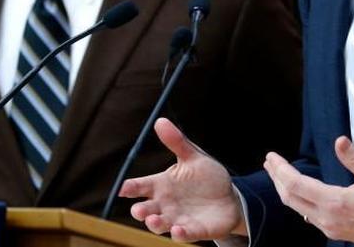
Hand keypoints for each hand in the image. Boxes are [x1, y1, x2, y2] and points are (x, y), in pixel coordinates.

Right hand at [119, 118, 246, 241]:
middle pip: (146, 209)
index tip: (125, 189)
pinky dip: (180, 233)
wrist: (229, 197)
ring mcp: (177, 218)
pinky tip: (178, 230)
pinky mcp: (194, 230)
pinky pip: (184, 234)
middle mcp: (165, 204)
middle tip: (140, 210)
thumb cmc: (205, 177)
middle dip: (141, 211)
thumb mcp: (193, 157)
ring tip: (155, 220)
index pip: (140, 186)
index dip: (131, 188)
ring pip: (160, 224)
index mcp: (161, 185)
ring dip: (156, 224)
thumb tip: (160, 120)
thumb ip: (177, 141)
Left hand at [264, 136, 353, 246]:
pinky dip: (297, 200)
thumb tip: (339, 140)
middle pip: (290, 198)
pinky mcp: (336, 231)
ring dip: (285, 190)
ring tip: (279, 174)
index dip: (281, 170)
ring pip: (298, 208)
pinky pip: (308, 215)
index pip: (296, 185)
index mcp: (336, 202)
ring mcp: (331, 228)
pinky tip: (299, 193)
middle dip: (277, 178)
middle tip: (270, 161)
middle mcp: (328, 218)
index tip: (272, 156)